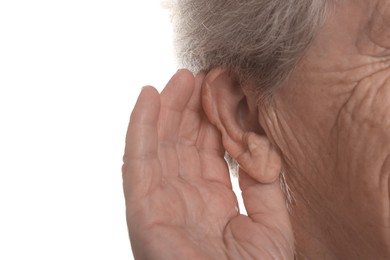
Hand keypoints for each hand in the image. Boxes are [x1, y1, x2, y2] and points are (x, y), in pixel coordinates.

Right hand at [122, 70, 293, 258]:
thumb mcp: (271, 224)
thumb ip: (263, 184)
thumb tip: (256, 145)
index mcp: (212, 199)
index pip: (209, 151)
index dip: (212, 120)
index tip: (219, 91)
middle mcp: (184, 195)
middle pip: (182, 142)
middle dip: (189, 108)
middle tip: (196, 76)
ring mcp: (160, 199)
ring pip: (160, 143)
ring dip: (167, 109)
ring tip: (178, 79)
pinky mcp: (141, 206)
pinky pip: (137, 159)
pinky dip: (140, 127)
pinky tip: (148, 97)